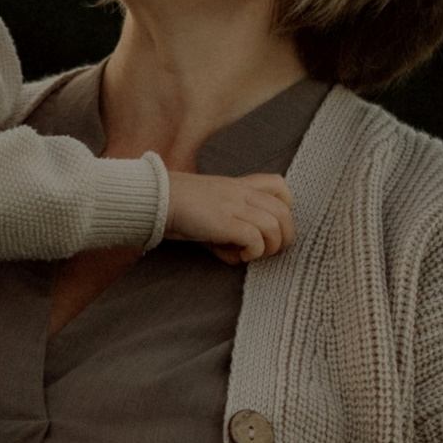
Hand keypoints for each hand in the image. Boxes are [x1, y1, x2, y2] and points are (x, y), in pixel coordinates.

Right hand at [167, 169, 294, 263]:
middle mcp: (241, 193)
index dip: (286, 208)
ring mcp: (234, 206)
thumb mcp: (212, 212)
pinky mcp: (225, 222)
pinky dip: (253, 252)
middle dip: (285, 237)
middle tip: (270, 251)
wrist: (156, 199)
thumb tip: (241, 255)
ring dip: (270, 247)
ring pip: (274, 226)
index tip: (272, 226)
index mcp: (239, 186)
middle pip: (284, 212)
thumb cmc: (180, 209)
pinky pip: (255, 238)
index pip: (280, 186)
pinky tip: (240, 255)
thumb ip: (231, 230)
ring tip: (253, 255)